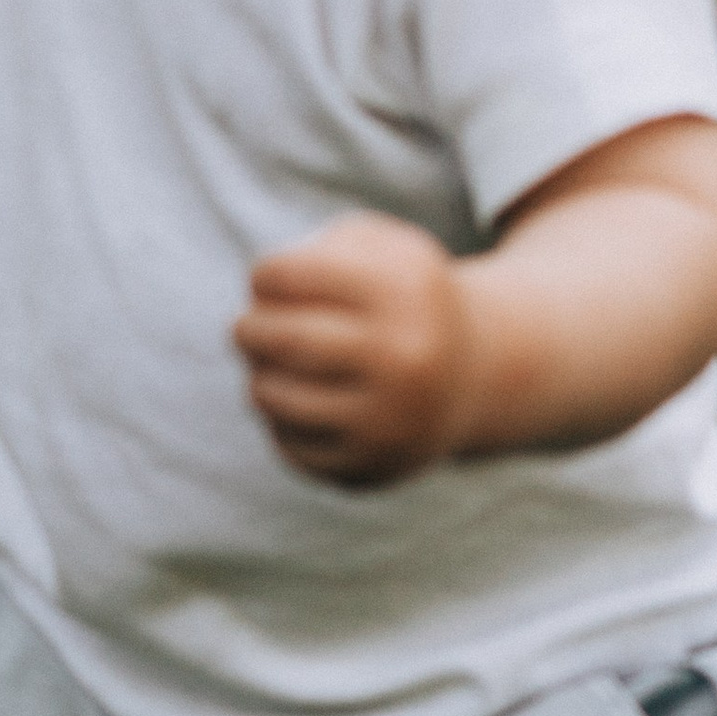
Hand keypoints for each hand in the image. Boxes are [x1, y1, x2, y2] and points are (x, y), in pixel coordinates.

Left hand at [234, 213, 472, 487]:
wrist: (469, 377)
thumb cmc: (400, 301)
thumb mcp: (380, 248)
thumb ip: (319, 249)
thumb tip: (262, 294)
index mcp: (403, 291)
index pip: (287, 276)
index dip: (264, 276)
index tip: (267, 282)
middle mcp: (403, 358)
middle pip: (282, 338)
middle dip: (248, 329)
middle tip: (247, 328)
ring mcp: (387, 420)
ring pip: (273, 396)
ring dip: (259, 376)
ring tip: (271, 365)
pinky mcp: (369, 467)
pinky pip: (287, 444)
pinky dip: (281, 421)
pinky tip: (303, 403)